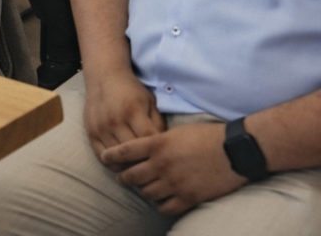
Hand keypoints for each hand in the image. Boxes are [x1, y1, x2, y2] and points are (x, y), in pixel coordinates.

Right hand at [83, 69, 164, 168]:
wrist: (104, 77)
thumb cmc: (131, 90)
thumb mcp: (149, 101)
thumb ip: (157, 123)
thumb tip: (163, 147)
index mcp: (132, 111)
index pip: (148, 140)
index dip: (158, 151)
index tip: (164, 156)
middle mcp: (115, 121)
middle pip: (133, 152)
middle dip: (145, 161)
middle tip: (154, 167)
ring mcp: (101, 128)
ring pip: (117, 157)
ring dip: (129, 166)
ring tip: (140, 169)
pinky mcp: (91, 132)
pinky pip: (102, 156)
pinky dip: (113, 164)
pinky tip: (123, 164)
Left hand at [104, 123, 242, 215]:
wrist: (235, 149)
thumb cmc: (206, 135)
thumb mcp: (176, 131)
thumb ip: (157, 141)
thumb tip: (143, 148)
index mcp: (157, 144)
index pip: (124, 152)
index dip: (111, 156)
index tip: (104, 158)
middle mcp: (162, 164)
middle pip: (131, 177)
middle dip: (123, 178)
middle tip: (122, 178)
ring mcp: (175, 182)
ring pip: (146, 194)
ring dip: (142, 192)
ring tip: (142, 189)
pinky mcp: (189, 197)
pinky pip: (165, 208)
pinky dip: (160, 205)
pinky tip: (160, 201)